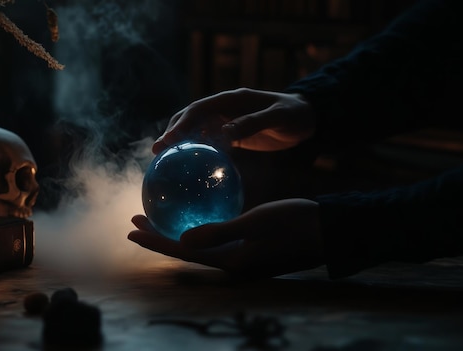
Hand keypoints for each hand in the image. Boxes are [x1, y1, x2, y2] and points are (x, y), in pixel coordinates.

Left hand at [128, 199, 323, 278]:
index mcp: (231, 262)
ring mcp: (241, 259)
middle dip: (159, 235)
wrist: (328, 232)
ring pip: (200, 245)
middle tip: (136, 219)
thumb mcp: (255, 223)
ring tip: (157, 215)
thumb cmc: (294, 224)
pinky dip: (200, 228)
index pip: (182, 252)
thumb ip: (218, 232)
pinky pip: (216, 239)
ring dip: (177, 231)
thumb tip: (181, 242)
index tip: (131, 230)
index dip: (155, 241)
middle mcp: (232, 265)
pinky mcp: (250, 250)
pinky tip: (195, 211)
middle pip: (186, 250)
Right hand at [152, 88, 315, 153]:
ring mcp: (226, 121)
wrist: (306, 118)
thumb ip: (253, 122)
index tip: (167, 141)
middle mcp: (224, 108)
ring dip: (181, 143)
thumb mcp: (277, 117)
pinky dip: (198, 153)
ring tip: (165, 162)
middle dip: (171, 133)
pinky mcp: (232, 135)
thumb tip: (226, 132)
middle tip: (156, 153)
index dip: (181, 123)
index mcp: (231, 99)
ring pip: (196, 131)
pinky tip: (191, 171)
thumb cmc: (294, 115)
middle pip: (190, 118)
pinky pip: (210, 143)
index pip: (198, 109)